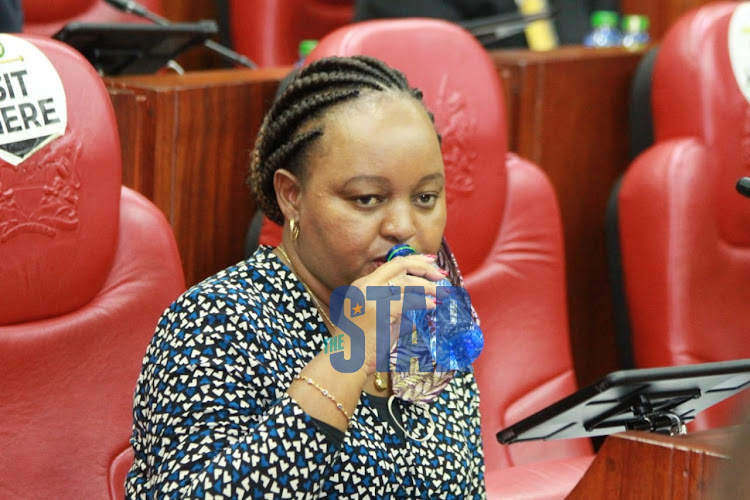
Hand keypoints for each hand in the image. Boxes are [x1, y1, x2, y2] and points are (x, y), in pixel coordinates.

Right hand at [338, 254, 446, 375]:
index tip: (432, 263)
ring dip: (428, 287)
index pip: (392, 264)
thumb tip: (425, 305)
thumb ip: (400, 308)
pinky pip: (406, 301)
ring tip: (442, 293)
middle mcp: (365, 286)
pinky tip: (432, 306)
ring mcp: (369, 297)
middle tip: (442, 276)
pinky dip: (422, 302)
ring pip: (405, 282)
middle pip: (399, 265)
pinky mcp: (377, 310)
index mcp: (363, 284)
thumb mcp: (382, 318)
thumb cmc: (364, 344)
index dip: (415, 261)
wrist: (347, 361)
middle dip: (424, 268)